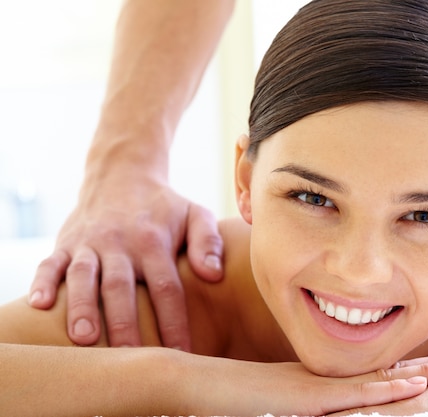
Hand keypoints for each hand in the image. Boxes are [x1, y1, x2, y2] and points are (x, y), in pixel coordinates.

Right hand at [28, 174, 223, 349]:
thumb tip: (214, 275)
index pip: (166, 288)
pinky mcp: (66, 242)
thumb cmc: (165, 206)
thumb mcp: (195, 214)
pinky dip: (42, 282)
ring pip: (83, 276)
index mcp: (154, 242)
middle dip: (124, 323)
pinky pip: (50, 262)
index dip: (173, 322)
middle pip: (121, 287)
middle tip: (128, 357)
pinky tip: (39, 305)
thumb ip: (208, 241)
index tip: (181, 353)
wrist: (123, 173)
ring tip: (84, 338)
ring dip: (82, 306)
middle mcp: (120, 243)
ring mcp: (90, 243)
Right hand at [189, 350, 427, 415]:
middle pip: (391, 373)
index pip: (380, 378)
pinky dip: (387, 391)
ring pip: (382, 379)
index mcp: (326, 386)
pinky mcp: (307, 398)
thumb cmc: (232, 403)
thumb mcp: (279, 410)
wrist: (196, 388)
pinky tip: (415, 386)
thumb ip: (306, 411)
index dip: (416, 371)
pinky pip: (354, 395)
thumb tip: (326, 414)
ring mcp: (320, 387)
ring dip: (424, 373)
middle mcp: (330, 381)